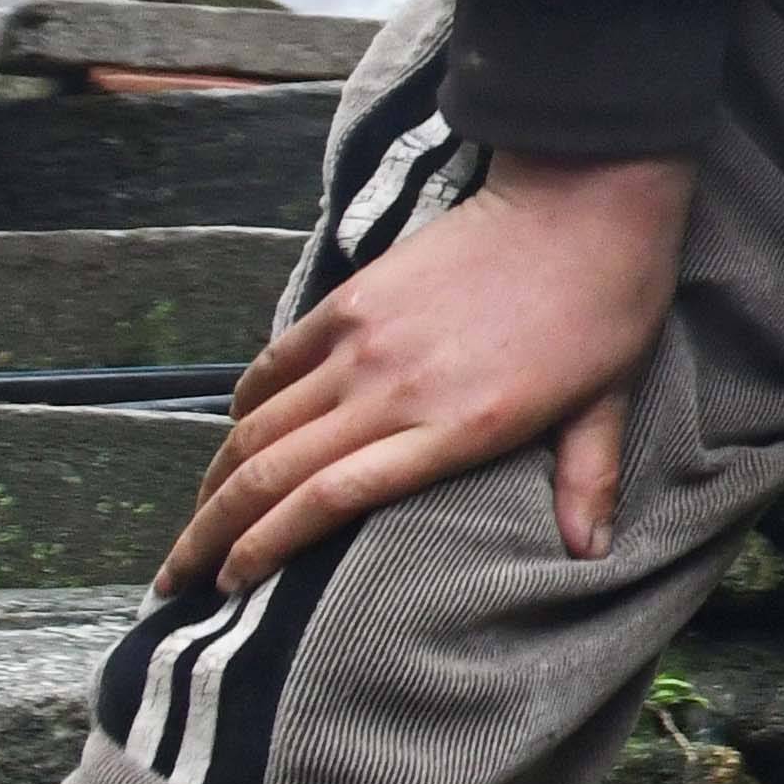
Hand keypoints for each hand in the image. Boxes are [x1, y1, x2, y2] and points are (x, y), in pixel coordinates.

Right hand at [166, 150, 697, 592]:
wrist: (582, 199)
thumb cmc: (606, 304)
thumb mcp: (607, 399)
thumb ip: (586, 476)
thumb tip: (590, 550)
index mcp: (454, 427)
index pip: (328, 501)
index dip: (266, 548)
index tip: (231, 585)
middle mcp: (392, 390)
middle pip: (271, 472)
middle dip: (210, 534)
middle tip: (176, 578)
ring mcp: (363, 341)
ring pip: (258, 423)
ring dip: (213, 480)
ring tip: (191, 524)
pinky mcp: (351, 298)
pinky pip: (275, 362)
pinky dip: (242, 405)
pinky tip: (229, 440)